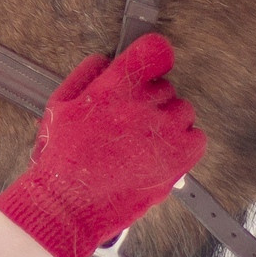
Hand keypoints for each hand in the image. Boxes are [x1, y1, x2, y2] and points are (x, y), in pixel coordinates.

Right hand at [0, 33, 206, 256]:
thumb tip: (108, 60)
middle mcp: (141, 105)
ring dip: (168, 123)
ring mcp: (163, 132)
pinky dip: (184, 144)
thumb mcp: (59, 106)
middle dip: (151, 101)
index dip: (154, 58)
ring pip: (183, 111)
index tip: (152, 67)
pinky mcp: (177, 160)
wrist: (67, 205)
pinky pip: (197, 138)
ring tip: (145, 142)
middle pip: (166, 87)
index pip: (154, 52)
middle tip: (133, 123)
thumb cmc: (60, 159)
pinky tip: (162, 154)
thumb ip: (85, 75)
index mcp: (114, 87)